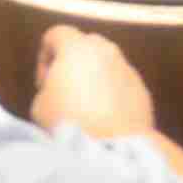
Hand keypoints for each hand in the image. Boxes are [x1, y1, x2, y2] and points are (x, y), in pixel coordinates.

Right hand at [29, 25, 159, 146]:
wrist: (113, 149)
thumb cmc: (71, 123)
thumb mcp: (39, 106)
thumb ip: (46, 88)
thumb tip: (55, 92)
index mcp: (77, 47)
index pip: (56, 33)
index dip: (44, 57)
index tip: (44, 83)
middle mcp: (106, 51)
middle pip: (85, 44)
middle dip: (73, 63)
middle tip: (65, 91)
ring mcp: (128, 69)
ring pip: (107, 65)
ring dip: (96, 78)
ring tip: (87, 108)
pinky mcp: (142, 91)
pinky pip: (123, 85)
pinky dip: (114, 95)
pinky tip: (106, 119)